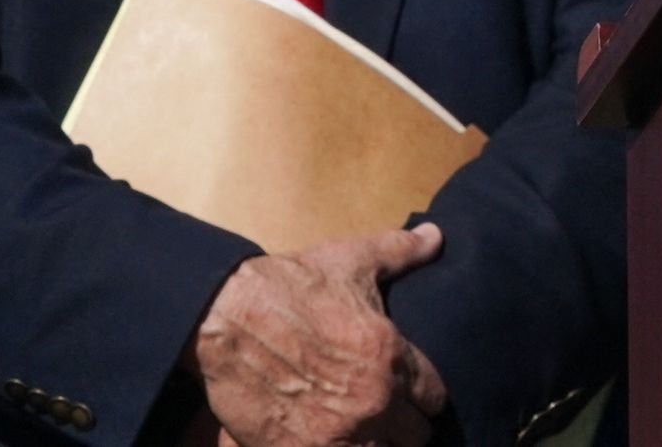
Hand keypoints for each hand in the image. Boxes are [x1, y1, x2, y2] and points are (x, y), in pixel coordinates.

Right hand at [189, 220, 450, 446]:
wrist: (225, 317)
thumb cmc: (291, 286)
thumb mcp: (352, 260)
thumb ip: (401, 252)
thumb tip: (436, 235)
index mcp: (391, 356)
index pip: (434, 396)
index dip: (424, 396)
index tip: (413, 394)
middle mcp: (373, 401)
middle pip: (413, 435)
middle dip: (403, 424)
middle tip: (386, 415)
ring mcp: (336, 435)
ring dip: (375, 444)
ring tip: (362, 432)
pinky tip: (330, 441)